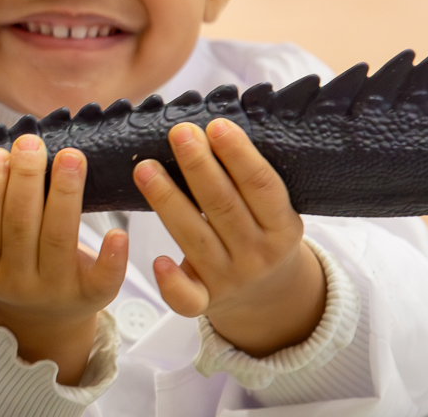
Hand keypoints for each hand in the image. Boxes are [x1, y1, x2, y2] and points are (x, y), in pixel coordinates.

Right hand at [0, 135, 127, 384]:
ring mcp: (53, 291)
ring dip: (64, 194)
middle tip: (32, 143)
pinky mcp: (90, 298)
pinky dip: (110, 256)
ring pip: (58, 239)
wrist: (45, 318)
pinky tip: (117, 233)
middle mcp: (16, 283)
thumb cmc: (20, 262)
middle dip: (26, 179)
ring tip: (70, 157)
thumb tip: (12, 153)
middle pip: (20, 225)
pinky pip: (102, 279)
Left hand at [133, 119, 325, 356]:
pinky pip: (188, 298)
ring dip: (168, 201)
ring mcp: (231, 279)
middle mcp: (259, 255)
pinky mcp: (205, 301)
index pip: (262, 186)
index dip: (239, 155)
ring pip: (196, 239)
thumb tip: (212, 126)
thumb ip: (249, 180)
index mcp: (283, 227)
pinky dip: (172, 282)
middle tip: (178, 133)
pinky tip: (157, 259)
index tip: (216, 125)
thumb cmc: (261, 233)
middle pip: (224, 207)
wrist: (268, 295)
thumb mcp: (273, 210)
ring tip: (144, 167)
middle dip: (199, 167)